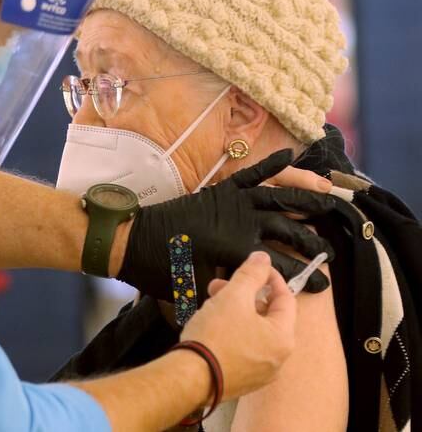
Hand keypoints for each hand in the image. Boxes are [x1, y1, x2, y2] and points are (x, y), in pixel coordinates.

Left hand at [117, 149, 335, 299]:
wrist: (129, 240)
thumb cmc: (159, 270)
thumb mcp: (193, 292)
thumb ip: (222, 297)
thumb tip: (246, 306)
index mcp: (236, 250)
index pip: (280, 266)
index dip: (303, 278)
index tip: (321, 286)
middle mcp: (239, 222)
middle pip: (287, 230)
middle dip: (311, 241)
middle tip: (330, 252)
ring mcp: (231, 202)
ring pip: (278, 196)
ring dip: (306, 197)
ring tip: (331, 197)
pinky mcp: (220, 189)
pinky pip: (251, 173)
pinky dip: (272, 164)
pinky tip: (292, 154)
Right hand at [180, 252, 296, 400]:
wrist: (190, 377)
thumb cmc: (215, 337)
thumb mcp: (233, 296)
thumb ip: (251, 274)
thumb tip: (263, 259)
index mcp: (283, 338)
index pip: (286, 299)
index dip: (270, 278)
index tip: (255, 267)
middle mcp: (277, 359)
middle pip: (267, 316)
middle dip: (243, 295)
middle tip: (221, 286)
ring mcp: (259, 373)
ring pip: (252, 332)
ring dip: (235, 313)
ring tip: (210, 305)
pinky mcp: (241, 380)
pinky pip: (242, 349)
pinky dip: (231, 333)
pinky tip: (211, 327)